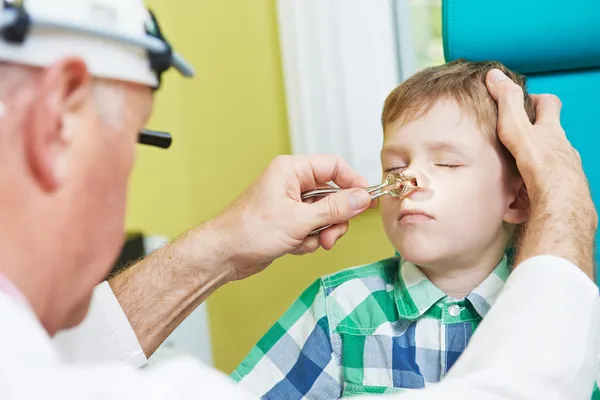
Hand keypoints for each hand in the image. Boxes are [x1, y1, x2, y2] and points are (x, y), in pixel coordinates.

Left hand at [212, 154, 372, 279]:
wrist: (224, 255)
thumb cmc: (249, 230)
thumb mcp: (300, 220)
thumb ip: (335, 208)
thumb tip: (362, 198)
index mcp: (292, 170)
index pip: (334, 166)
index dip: (353, 182)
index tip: (366, 201)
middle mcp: (291, 183)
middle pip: (333, 194)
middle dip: (334, 218)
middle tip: (331, 235)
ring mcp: (290, 204)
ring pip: (324, 214)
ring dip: (321, 232)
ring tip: (307, 243)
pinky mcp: (288, 222)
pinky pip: (312, 228)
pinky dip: (308, 240)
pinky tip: (294, 246)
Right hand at [486, 69, 596, 276]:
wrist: (559, 204)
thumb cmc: (541, 165)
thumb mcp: (518, 128)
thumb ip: (507, 103)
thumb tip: (495, 75)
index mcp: (551, 132)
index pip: (549, 106)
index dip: (538, 100)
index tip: (524, 101)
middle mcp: (561, 151)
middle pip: (548, 139)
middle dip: (531, 142)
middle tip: (509, 146)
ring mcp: (562, 174)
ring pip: (543, 170)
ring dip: (526, 174)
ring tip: (505, 183)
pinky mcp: (555, 197)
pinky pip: (537, 198)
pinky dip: (524, 203)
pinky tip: (512, 209)